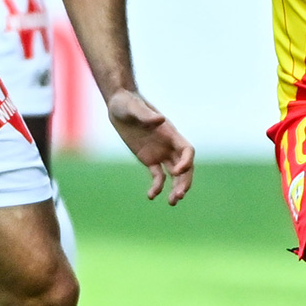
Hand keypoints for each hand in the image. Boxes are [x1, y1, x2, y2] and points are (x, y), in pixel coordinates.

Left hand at [106, 89, 194, 204]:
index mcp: (169, 133)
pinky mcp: (149, 159)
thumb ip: (146, 114)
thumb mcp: (134, 108)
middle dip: (184, 181)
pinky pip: (157, 176)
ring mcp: (160, 153)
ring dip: (176, 188)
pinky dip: (157, 187)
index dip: (186, 162)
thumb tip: (160, 119)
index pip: (187, 150)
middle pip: (185, 166)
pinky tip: (151, 196)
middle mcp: (168, 145)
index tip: (176, 172)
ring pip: (174, 174)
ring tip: (172, 202)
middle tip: (178, 196)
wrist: (118, 105)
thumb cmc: (127, 103)